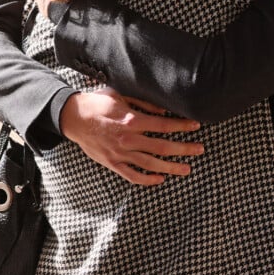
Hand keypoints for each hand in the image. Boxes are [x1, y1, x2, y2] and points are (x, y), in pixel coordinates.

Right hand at [60, 87, 203, 185]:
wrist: (73, 117)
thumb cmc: (97, 103)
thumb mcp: (120, 95)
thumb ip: (143, 103)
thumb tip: (164, 111)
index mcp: (132, 120)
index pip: (164, 125)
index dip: (182, 126)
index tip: (196, 126)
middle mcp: (128, 139)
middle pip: (163, 147)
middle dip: (184, 148)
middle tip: (200, 149)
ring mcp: (121, 154)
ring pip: (152, 164)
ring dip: (171, 167)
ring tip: (186, 168)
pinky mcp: (112, 163)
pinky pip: (133, 175)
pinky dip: (148, 180)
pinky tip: (160, 179)